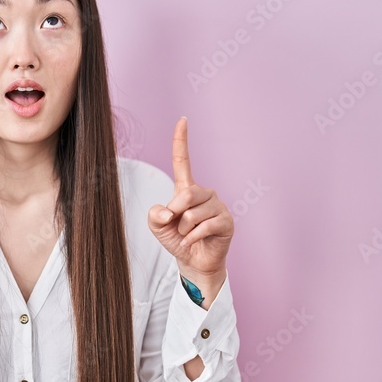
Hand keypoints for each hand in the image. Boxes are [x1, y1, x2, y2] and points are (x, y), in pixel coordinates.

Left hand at [147, 117, 232, 287]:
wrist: (193, 261)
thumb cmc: (177, 239)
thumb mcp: (157, 226)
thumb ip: (155, 215)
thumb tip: (167, 211)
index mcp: (187, 189)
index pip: (183, 161)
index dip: (181, 141)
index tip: (182, 120)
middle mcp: (205, 193)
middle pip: (186, 194)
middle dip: (175, 213)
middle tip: (176, 227)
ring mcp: (218, 206)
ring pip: (193, 213)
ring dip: (184, 229)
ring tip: (188, 235)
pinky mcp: (226, 221)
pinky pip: (204, 226)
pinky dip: (192, 237)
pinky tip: (194, 241)